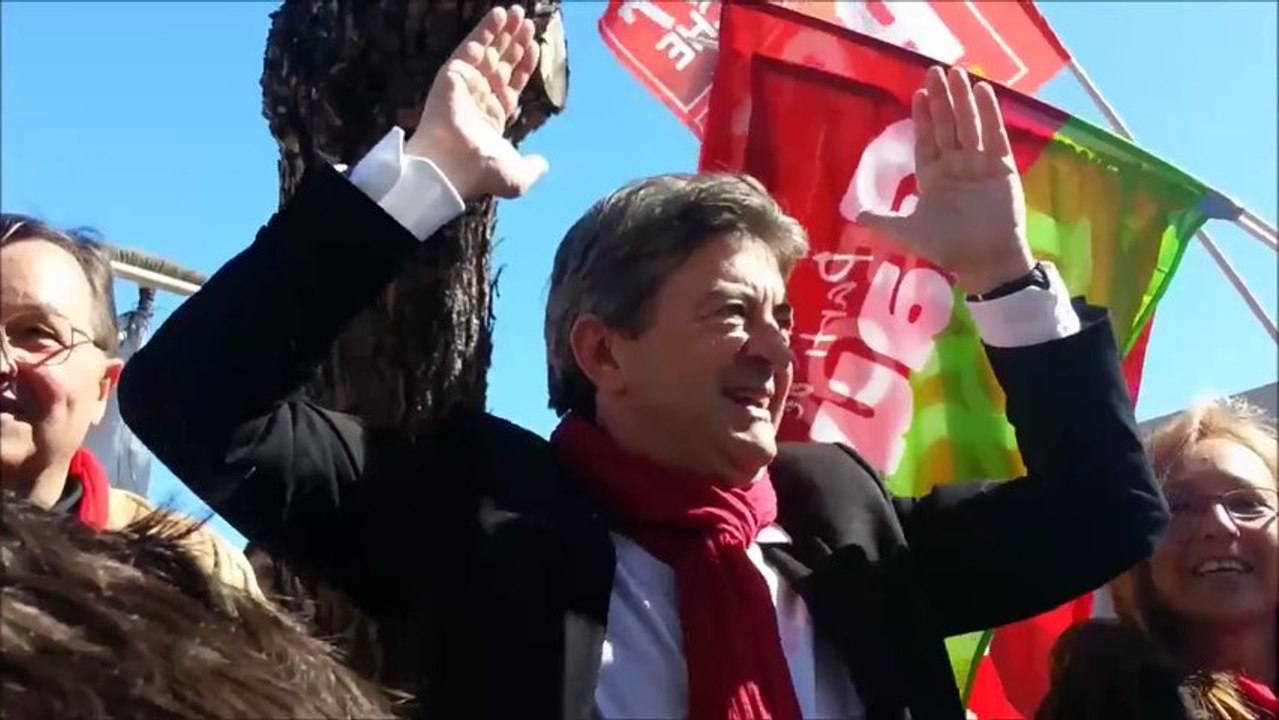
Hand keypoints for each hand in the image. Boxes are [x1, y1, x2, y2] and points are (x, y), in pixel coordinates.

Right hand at [407, 5, 547, 199]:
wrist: (453, 165)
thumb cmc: (483, 171)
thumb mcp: (518, 177)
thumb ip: (532, 168)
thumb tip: (543, 164)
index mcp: (493, 118)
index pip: (511, 84)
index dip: (523, 66)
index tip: (535, 48)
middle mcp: (479, 98)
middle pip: (501, 63)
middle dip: (515, 43)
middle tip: (528, 23)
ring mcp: (466, 84)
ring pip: (488, 51)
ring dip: (503, 31)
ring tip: (519, 12)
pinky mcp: (453, 73)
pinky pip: (472, 46)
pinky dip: (485, 29)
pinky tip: (500, 14)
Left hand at [856, 66, 1033, 294]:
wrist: (983, 262)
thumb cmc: (946, 248)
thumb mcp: (906, 233)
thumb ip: (882, 220)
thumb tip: (853, 216)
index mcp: (933, 177)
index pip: (926, 139)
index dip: (922, 117)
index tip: (917, 93)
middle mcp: (955, 166)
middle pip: (946, 125)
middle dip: (941, 99)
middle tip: (935, 71)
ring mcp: (979, 165)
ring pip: (968, 125)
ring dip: (962, 99)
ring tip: (957, 73)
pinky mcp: (1001, 167)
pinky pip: (994, 135)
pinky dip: (989, 114)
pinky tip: (982, 92)